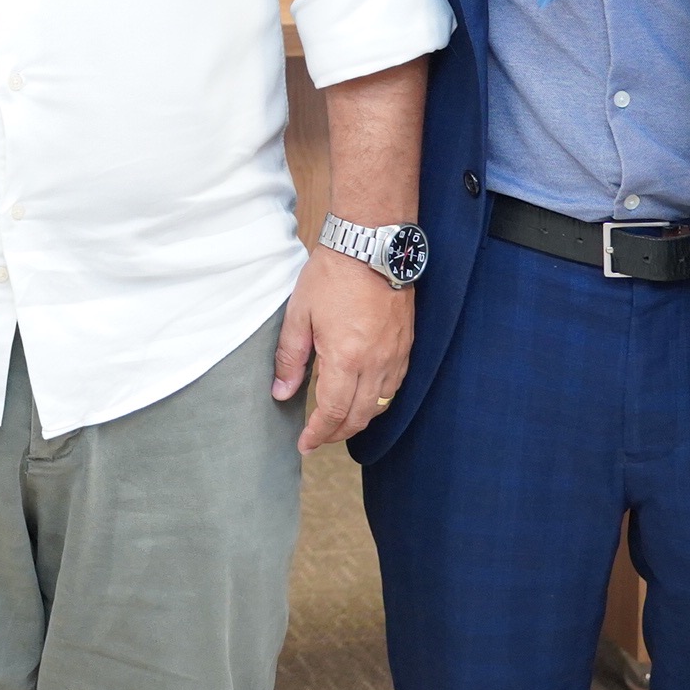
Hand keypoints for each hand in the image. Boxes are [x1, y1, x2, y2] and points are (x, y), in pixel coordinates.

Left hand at [273, 241, 413, 452]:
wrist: (371, 245)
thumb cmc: (333, 275)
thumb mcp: (299, 315)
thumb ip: (290, 358)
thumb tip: (282, 393)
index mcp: (346, 359)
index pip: (332, 413)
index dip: (318, 434)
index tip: (304, 444)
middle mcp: (376, 364)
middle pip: (359, 416)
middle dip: (337, 433)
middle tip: (318, 438)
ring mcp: (395, 355)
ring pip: (381, 404)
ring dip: (359, 419)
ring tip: (338, 422)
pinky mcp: (406, 345)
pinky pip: (395, 385)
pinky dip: (379, 399)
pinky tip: (365, 397)